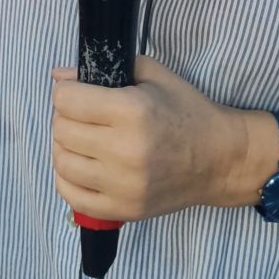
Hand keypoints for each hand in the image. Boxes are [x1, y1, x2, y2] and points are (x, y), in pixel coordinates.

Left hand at [51, 56, 249, 221]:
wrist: (221, 160)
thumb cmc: (187, 112)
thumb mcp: (153, 76)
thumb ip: (106, 69)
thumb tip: (58, 76)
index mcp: (132, 111)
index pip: (66, 101)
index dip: (66, 92)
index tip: (76, 93)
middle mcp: (124, 150)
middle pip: (61, 130)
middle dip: (65, 117)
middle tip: (82, 115)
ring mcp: (123, 185)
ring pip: (62, 162)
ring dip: (65, 147)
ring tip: (82, 141)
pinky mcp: (124, 210)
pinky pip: (72, 197)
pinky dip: (68, 179)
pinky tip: (82, 166)